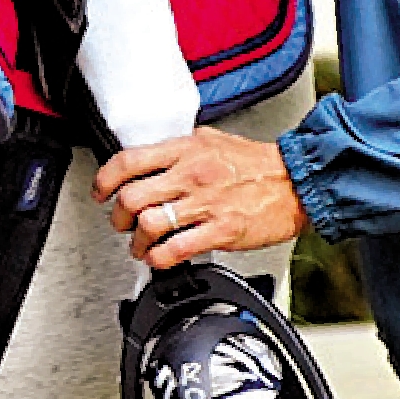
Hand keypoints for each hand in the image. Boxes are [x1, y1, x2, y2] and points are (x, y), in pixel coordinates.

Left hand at [96, 130, 305, 271]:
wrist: (298, 182)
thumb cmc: (259, 164)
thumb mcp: (213, 140)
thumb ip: (181, 149)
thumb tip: (152, 158)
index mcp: (186, 150)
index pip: (128, 162)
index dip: (105, 180)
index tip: (101, 192)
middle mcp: (192, 174)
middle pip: (131, 198)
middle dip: (119, 217)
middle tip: (122, 224)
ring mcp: (206, 203)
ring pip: (149, 225)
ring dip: (137, 242)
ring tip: (142, 246)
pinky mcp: (221, 230)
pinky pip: (176, 249)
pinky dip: (160, 258)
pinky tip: (161, 258)